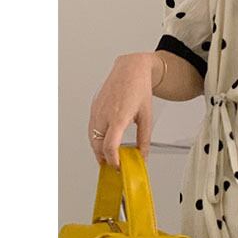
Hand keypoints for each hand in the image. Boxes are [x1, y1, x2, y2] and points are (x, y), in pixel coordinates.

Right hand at [87, 52, 155, 168]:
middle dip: (104, 159)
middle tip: (114, 167)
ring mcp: (96, 111)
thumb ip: (144, 139)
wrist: (130, 70)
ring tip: (108, 159)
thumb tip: (142, 156)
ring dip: (98, 151)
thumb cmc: (138, 90)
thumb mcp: (147, 117)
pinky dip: (95, 140)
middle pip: (97, 145)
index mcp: (118, 117)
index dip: (112, 160)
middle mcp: (104, 114)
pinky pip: (91, 129)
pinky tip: (104, 144)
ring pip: (91, 138)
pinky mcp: (94, 108)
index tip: (118, 168)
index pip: (110, 145)